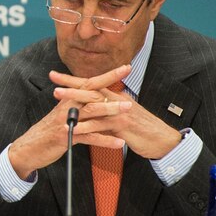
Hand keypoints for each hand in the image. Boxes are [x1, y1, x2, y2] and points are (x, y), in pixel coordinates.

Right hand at [7, 65, 130, 179]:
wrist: (28, 148)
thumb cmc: (48, 132)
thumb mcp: (61, 114)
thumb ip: (75, 103)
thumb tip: (91, 95)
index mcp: (68, 99)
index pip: (90, 82)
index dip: (108, 75)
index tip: (126, 68)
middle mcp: (67, 106)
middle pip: (91, 94)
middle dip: (112, 91)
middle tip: (130, 92)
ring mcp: (67, 121)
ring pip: (91, 113)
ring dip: (111, 111)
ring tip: (128, 112)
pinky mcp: (67, 137)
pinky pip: (89, 137)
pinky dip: (105, 140)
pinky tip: (120, 143)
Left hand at [49, 65, 181, 159]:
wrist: (163, 140)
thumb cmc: (142, 129)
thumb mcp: (122, 117)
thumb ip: (107, 112)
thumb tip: (92, 110)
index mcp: (115, 97)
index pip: (91, 84)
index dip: (73, 80)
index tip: (55, 76)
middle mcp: (117, 100)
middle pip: (91, 89)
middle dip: (71, 86)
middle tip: (53, 83)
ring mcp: (120, 112)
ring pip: (93, 105)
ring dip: (75, 102)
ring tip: (58, 101)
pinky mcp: (123, 126)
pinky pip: (101, 126)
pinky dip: (86, 127)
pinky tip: (73, 129)